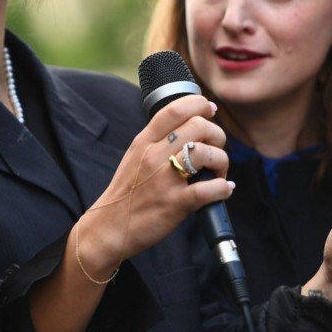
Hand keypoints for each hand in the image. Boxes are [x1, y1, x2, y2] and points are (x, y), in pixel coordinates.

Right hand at [74, 95, 228, 278]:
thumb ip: (158, 138)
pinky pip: (210, 189)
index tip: (210, 110)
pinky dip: (223, 189)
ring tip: (218, 173)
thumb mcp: (135, 155)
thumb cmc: (127, 191)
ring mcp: (165, 180)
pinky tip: (223, 190)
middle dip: (217, 135)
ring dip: (222, 161)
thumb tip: (189, 124)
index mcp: (144, 141)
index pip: (174, 109)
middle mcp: (154, 156)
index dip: (199, 104)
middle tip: (215, 148)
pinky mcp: (175, 204)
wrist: (109, 227)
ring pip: (207, 153)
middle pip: (198, 126)